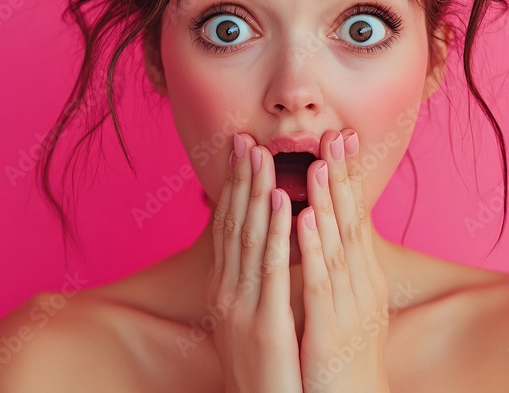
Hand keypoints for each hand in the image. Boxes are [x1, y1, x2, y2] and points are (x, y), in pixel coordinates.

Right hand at [206, 133, 302, 392]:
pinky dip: (275, 232)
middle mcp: (227, 292)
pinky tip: (282, 203)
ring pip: (248, 238)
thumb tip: (265, 253)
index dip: (235, 189)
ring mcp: (242, 307)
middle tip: (245, 139)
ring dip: (255, 193)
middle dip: (240, 180)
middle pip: (233, 225)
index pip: (228, 229)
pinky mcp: (265, 323)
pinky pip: (270, 269)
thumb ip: (255, 286)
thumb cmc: (266, 371)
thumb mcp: (253, 321)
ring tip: (261, 155)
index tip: (241, 153)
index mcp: (226, 290)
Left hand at [296, 129, 391, 392]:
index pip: (355, 217)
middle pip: (352, 221)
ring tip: (319, 164)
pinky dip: (311, 249)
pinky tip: (302, 220)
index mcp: (363, 278)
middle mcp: (361, 285)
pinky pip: (319, 283)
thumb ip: (337, 270)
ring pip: (336, 245)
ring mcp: (349, 306)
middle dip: (343, 176)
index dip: (348, 178)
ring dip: (327, 202)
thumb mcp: (345, 305)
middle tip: (337, 134)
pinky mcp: (330, 329)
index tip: (341, 140)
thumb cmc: (345, 358)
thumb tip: (324, 234)